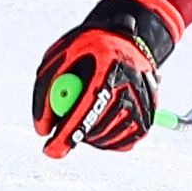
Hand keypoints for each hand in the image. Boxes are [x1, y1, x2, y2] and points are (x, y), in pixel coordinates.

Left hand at [32, 0, 178, 157]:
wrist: (127, 40)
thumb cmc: (88, 49)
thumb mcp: (60, 58)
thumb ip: (45, 92)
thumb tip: (42, 129)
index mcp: (107, 65)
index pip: (87, 108)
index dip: (68, 133)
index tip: (50, 150)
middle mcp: (130, 86)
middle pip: (96, 128)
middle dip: (74, 134)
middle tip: (63, 127)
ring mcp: (143, 103)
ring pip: (107, 139)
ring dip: (89, 135)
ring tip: (87, 111)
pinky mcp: (149, 118)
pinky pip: (122, 144)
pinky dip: (106, 138)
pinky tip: (102, 118)